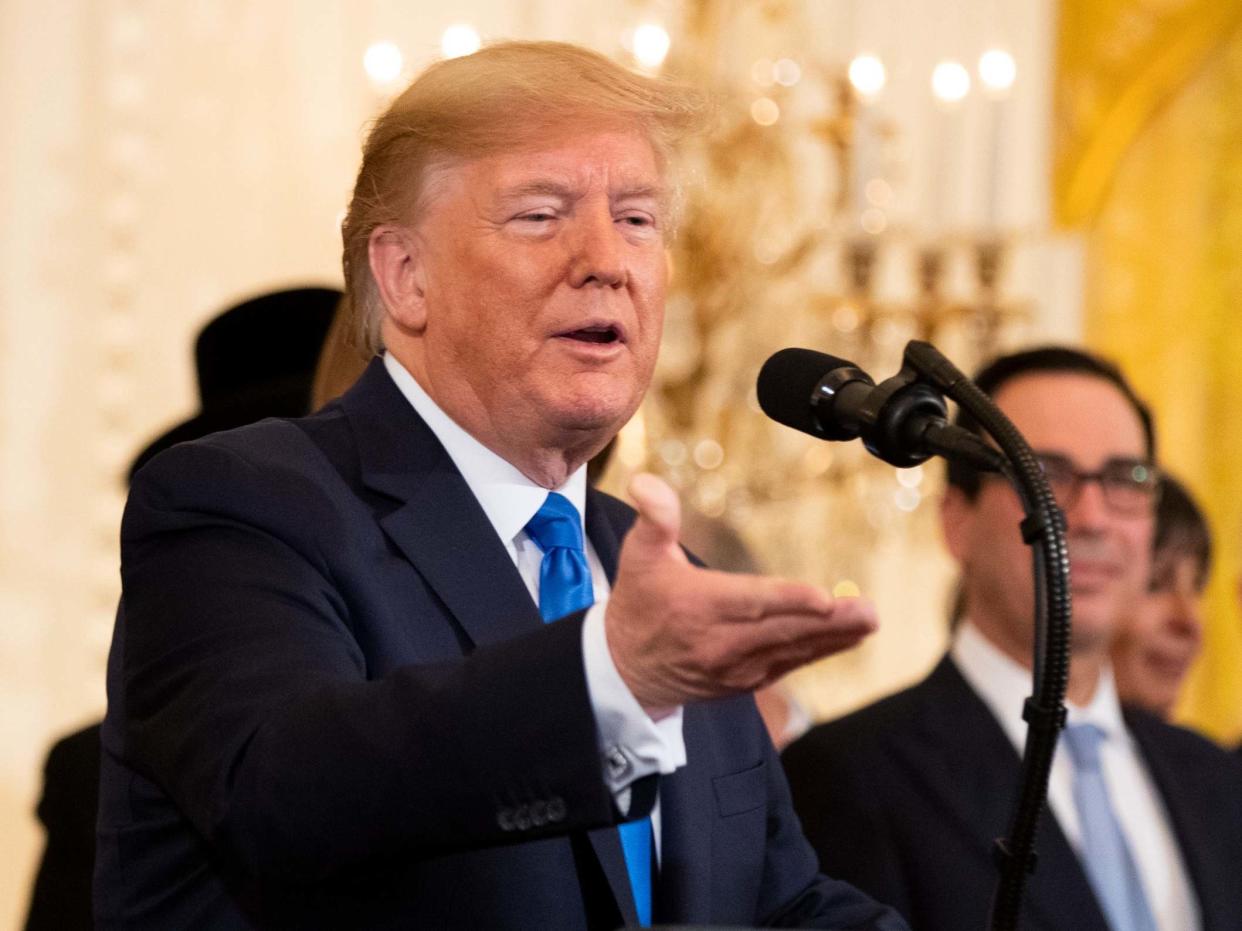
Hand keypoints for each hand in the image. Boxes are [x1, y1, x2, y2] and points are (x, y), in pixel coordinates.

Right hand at [605, 473, 877, 713]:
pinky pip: (788, 665)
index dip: (789, 601)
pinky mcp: (745, 681)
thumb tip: (646, 483)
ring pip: (791, 651)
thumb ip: (653, 518)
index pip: (750, 603)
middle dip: (829, 622)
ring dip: (834, 638)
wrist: (626, 670)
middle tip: (867, 611)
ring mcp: (735, 667)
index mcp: (698, 607)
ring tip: (868, 622)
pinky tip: (847, 638)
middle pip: (782, 631)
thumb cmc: (639, 605)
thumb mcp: (638, 555)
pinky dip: (818, 652)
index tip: (823, 598)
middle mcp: (720, 642)